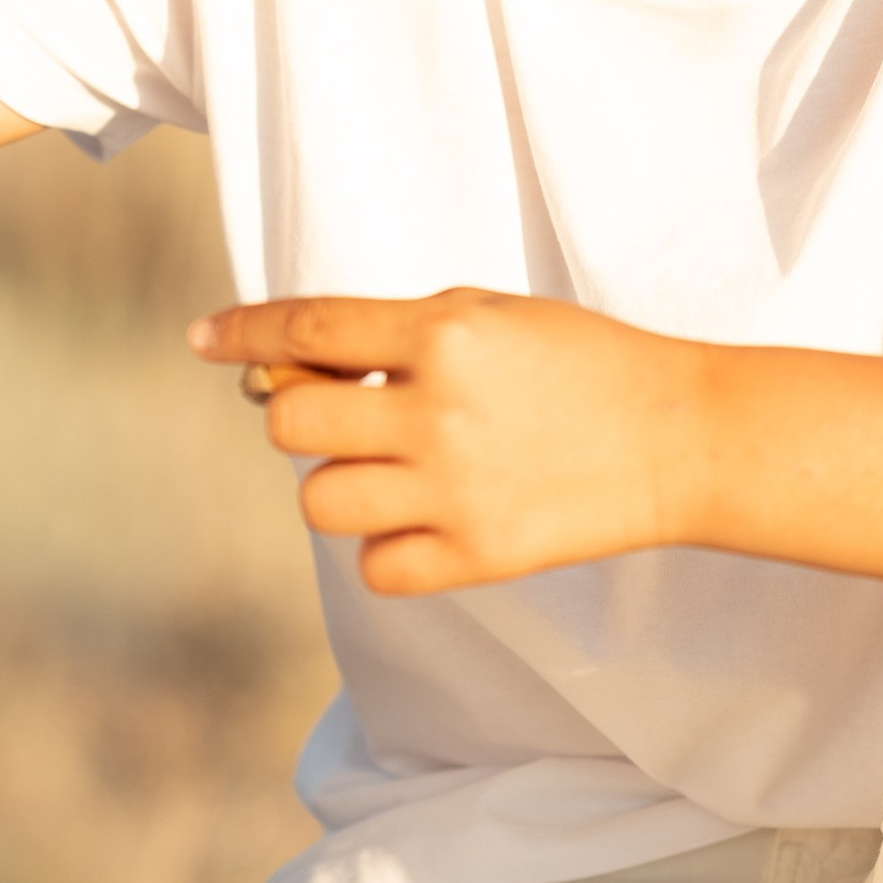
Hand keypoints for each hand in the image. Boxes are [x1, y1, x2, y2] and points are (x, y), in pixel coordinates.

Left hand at [190, 288, 701, 593]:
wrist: (679, 436)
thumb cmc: (577, 363)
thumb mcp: (488, 315)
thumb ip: (393, 336)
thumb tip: (288, 370)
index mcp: (445, 333)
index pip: (308, 329)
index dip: (243, 332)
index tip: (202, 339)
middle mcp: (440, 411)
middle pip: (292, 423)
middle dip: (302, 413)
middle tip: (348, 411)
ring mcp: (456, 491)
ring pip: (320, 502)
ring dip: (342, 482)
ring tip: (396, 468)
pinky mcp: (478, 556)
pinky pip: (375, 566)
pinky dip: (387, 546)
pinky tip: (427, 518)